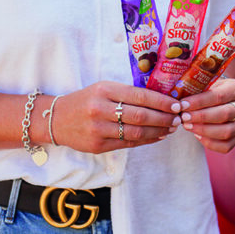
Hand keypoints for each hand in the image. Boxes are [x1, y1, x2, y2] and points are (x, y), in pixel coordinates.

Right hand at [48, 81, 181, 153]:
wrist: (56, 119)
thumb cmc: (86, 100)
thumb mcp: (103, 88)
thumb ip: (127, 93)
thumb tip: (158, 99)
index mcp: (104, 90)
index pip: (139, 95)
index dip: (160, 101)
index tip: (176, 104)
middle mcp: (100, 109)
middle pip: (139, 116)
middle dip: (163, 118)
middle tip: (178, 118)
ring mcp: (98, 129)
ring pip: (135, 132)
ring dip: (157, 131)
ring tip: (171, 128)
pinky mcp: (97, 146)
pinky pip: (127, 144)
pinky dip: (145, 141)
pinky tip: (157, 137)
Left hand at [179, 77, 234, 152]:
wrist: (225, 96)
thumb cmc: (212, 89)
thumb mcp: (208, 83)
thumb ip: (197, 89)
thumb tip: (177, 99)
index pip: (219, 96)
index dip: (199, 101)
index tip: (183, 105)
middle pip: (224, 114)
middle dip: (200, 117)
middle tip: (184, 117)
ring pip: (226, 132)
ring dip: (203, 131)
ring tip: (187, 126)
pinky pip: (226, 146)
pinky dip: (209, 143)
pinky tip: (197, 135)